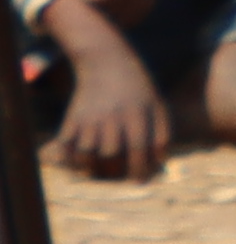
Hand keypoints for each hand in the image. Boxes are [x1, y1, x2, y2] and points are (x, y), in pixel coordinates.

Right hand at [46, 26, 163, 186]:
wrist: (105, 62)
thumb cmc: (137, 88)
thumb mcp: (157, 104)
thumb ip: (161, 133)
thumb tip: (159, 163)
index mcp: (136, 112)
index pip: (138, 147)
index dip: (139, 168)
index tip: (140, 181)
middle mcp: (111, 116)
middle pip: (110, 152)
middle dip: (116, 170)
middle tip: (118, 174)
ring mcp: (90, 116)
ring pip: (87, 151)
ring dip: (92, 166)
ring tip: (100, 169)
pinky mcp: (73, 117)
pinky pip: (66, 145)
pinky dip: (71, 159)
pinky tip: (80, 164)